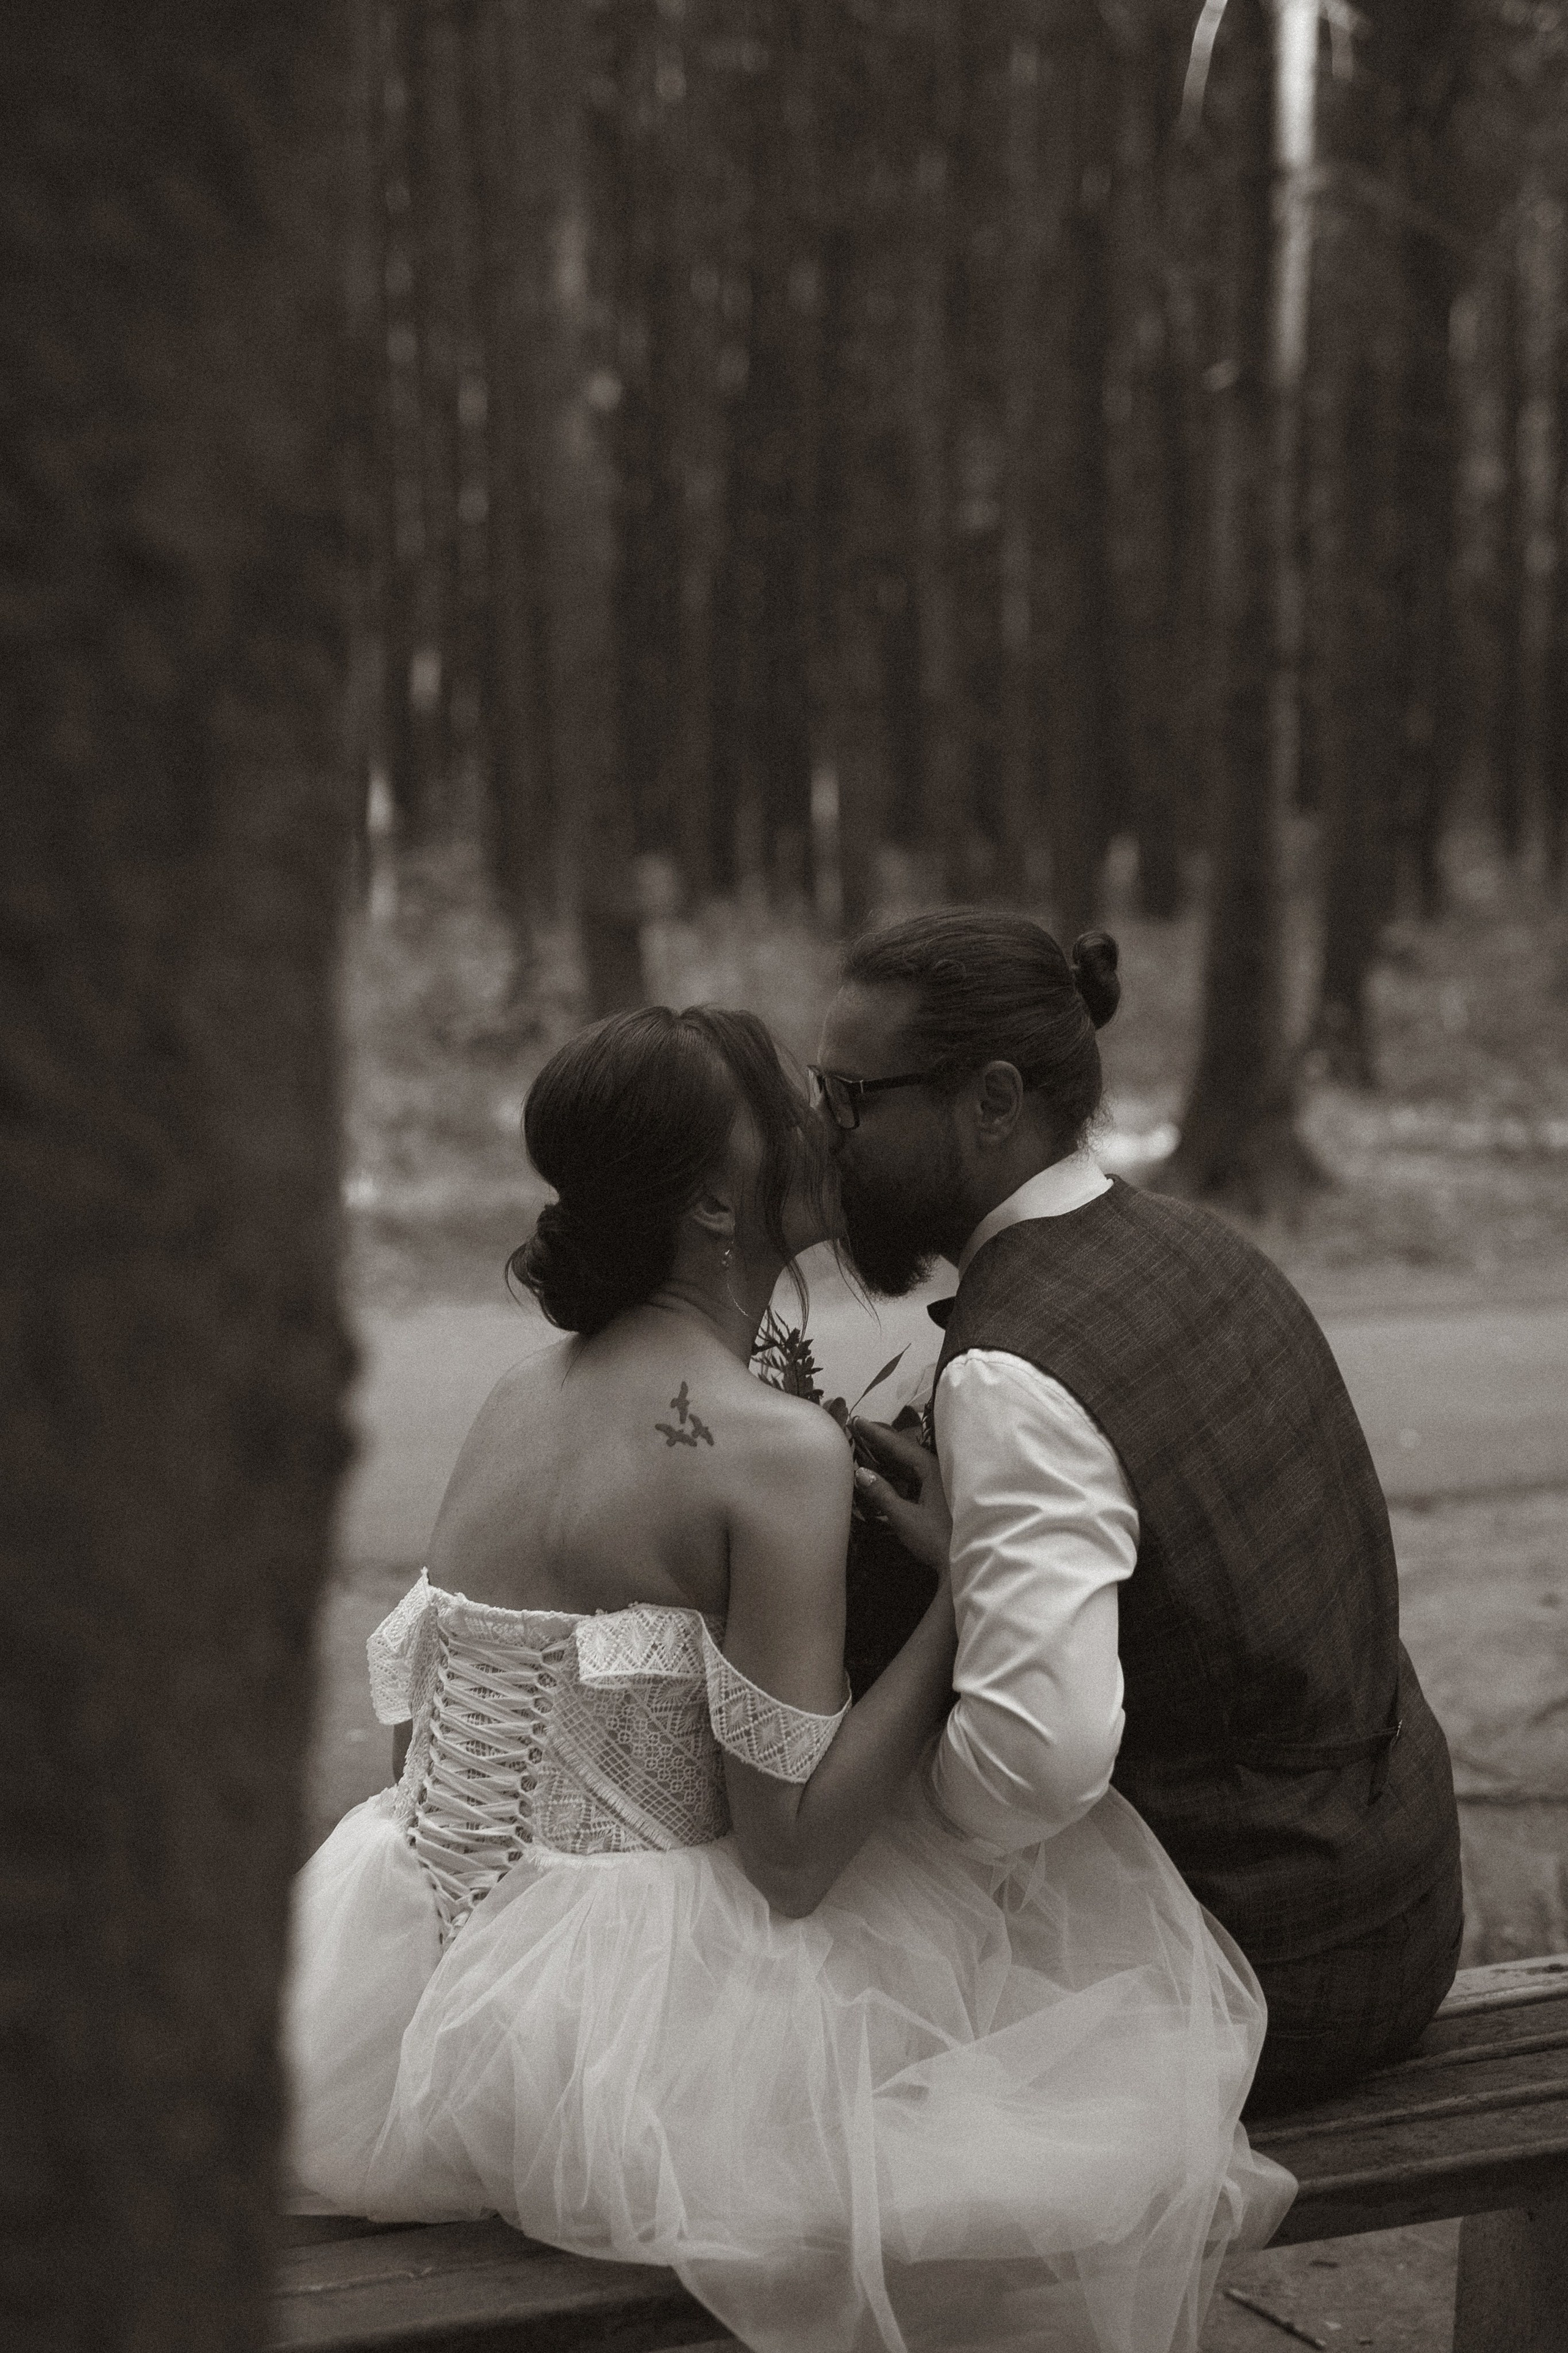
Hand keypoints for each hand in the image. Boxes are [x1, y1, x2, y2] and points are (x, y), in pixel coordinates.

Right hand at [850, 1417, 951, 1576]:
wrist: (965, 1562)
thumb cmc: (937, 1539)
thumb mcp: (905, 1518)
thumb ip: (883, 1495)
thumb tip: (860, 1471)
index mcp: (932, 1471)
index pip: (900, 1446)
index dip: (878, 1434)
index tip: (858, 1421)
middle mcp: (938, 1471)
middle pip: (906, 1449)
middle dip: (883, 1439)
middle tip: (859, 1428)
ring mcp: (939, 1482)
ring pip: (911, 1462)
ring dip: (889, 1454)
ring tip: (867, 1445)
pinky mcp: (938, 1494)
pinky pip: (915, 1474)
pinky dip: (898, 1469)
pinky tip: (886, 1471)